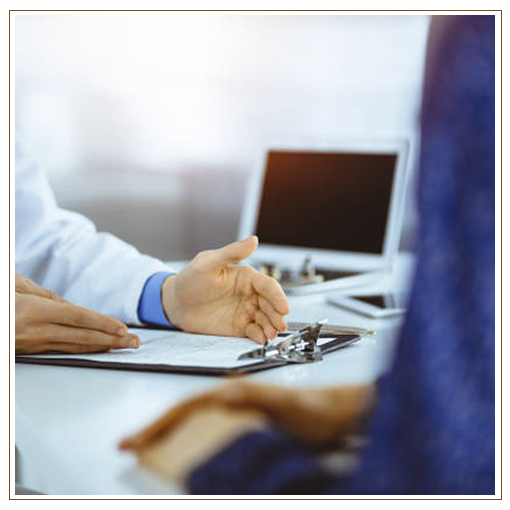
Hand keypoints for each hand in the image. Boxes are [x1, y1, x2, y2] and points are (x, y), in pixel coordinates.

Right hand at [15, 273, 139, 353]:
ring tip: (124, 347)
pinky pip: (62, 349)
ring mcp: (32, 343)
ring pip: (74, 346)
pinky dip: (83, 348)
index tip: (123, 329)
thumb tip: (72, 307)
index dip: (103, 324)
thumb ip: (46, 295)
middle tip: (135, 343)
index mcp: (33, 311)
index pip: (78, 318)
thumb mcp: (16, 284)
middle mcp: (35, 330)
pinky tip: (97, 347)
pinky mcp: (29, 350)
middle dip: (112, 341)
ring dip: (102, 347)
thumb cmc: (1, 296)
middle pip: (82, 337)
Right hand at [121, 381, 373, 450]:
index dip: (160, 422)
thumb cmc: (316, 409)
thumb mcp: (286, 403)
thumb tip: (222, 395)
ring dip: (169, 433)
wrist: (337, 414)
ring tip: (149, 446)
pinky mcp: (248, 422)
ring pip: (194, 420)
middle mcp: (234, 398)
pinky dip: (190, 438)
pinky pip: (209, 430)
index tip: (137, 438)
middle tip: (132, 443)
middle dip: (156, 428)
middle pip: (186, 412)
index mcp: (236, 391)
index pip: (189, 405)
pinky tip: (185, 447)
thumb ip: (256, 396)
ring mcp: (239, 410)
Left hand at [162, 236, 289, 343]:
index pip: (268, 286)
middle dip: (278, 315)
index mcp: (246, 277)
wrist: (175, 304)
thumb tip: (253, 240)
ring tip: (271, 334)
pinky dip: (260, 335)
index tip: (284, 307)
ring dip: (271, 326)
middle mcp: (249, 294)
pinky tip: (261, 337)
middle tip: (279, 324)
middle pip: (270, 304)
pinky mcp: (239, 326)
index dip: (278, 296)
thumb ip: (232, 252)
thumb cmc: (190, 280)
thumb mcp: (208, 263)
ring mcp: (245, 311)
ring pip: (265, 319)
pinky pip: (254, 331)